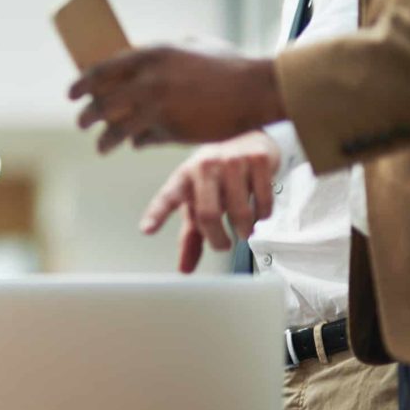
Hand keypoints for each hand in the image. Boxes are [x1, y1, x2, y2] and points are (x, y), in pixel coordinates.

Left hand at [68, 45, 284, 152]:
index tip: (72, 94)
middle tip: (82, 122)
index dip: (81, 84)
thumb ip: (161, 55)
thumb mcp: (190, 46)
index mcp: (151, 55)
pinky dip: (136, 143)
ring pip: (117, 129)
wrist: (255, 90)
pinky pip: (142, 140)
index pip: (101, 71)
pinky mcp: (170, 131)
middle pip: (102, 103)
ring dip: (105, 139)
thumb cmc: (226, 66)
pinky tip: (135, 144)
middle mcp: (149, 81)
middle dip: (87, 116)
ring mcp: (158, 108)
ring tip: (101, 146)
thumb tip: (135, 59)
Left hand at [140, 130, 279, 272]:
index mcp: (184, 177)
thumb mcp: (199, 201)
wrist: (249, 140)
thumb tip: (185, 269)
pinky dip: (262, 217)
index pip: (168, 197)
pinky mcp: (258, 161)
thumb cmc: (217, 176)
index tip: (147, 230)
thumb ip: (191, 236)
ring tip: (243, 230)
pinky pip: (263, 203)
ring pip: (239, 212)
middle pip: (208, 215)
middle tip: (223, 245)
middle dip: (218, 239)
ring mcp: (232, 161)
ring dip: (244, 230)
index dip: (157, 214)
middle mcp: (205, 166)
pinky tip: (258, 213)